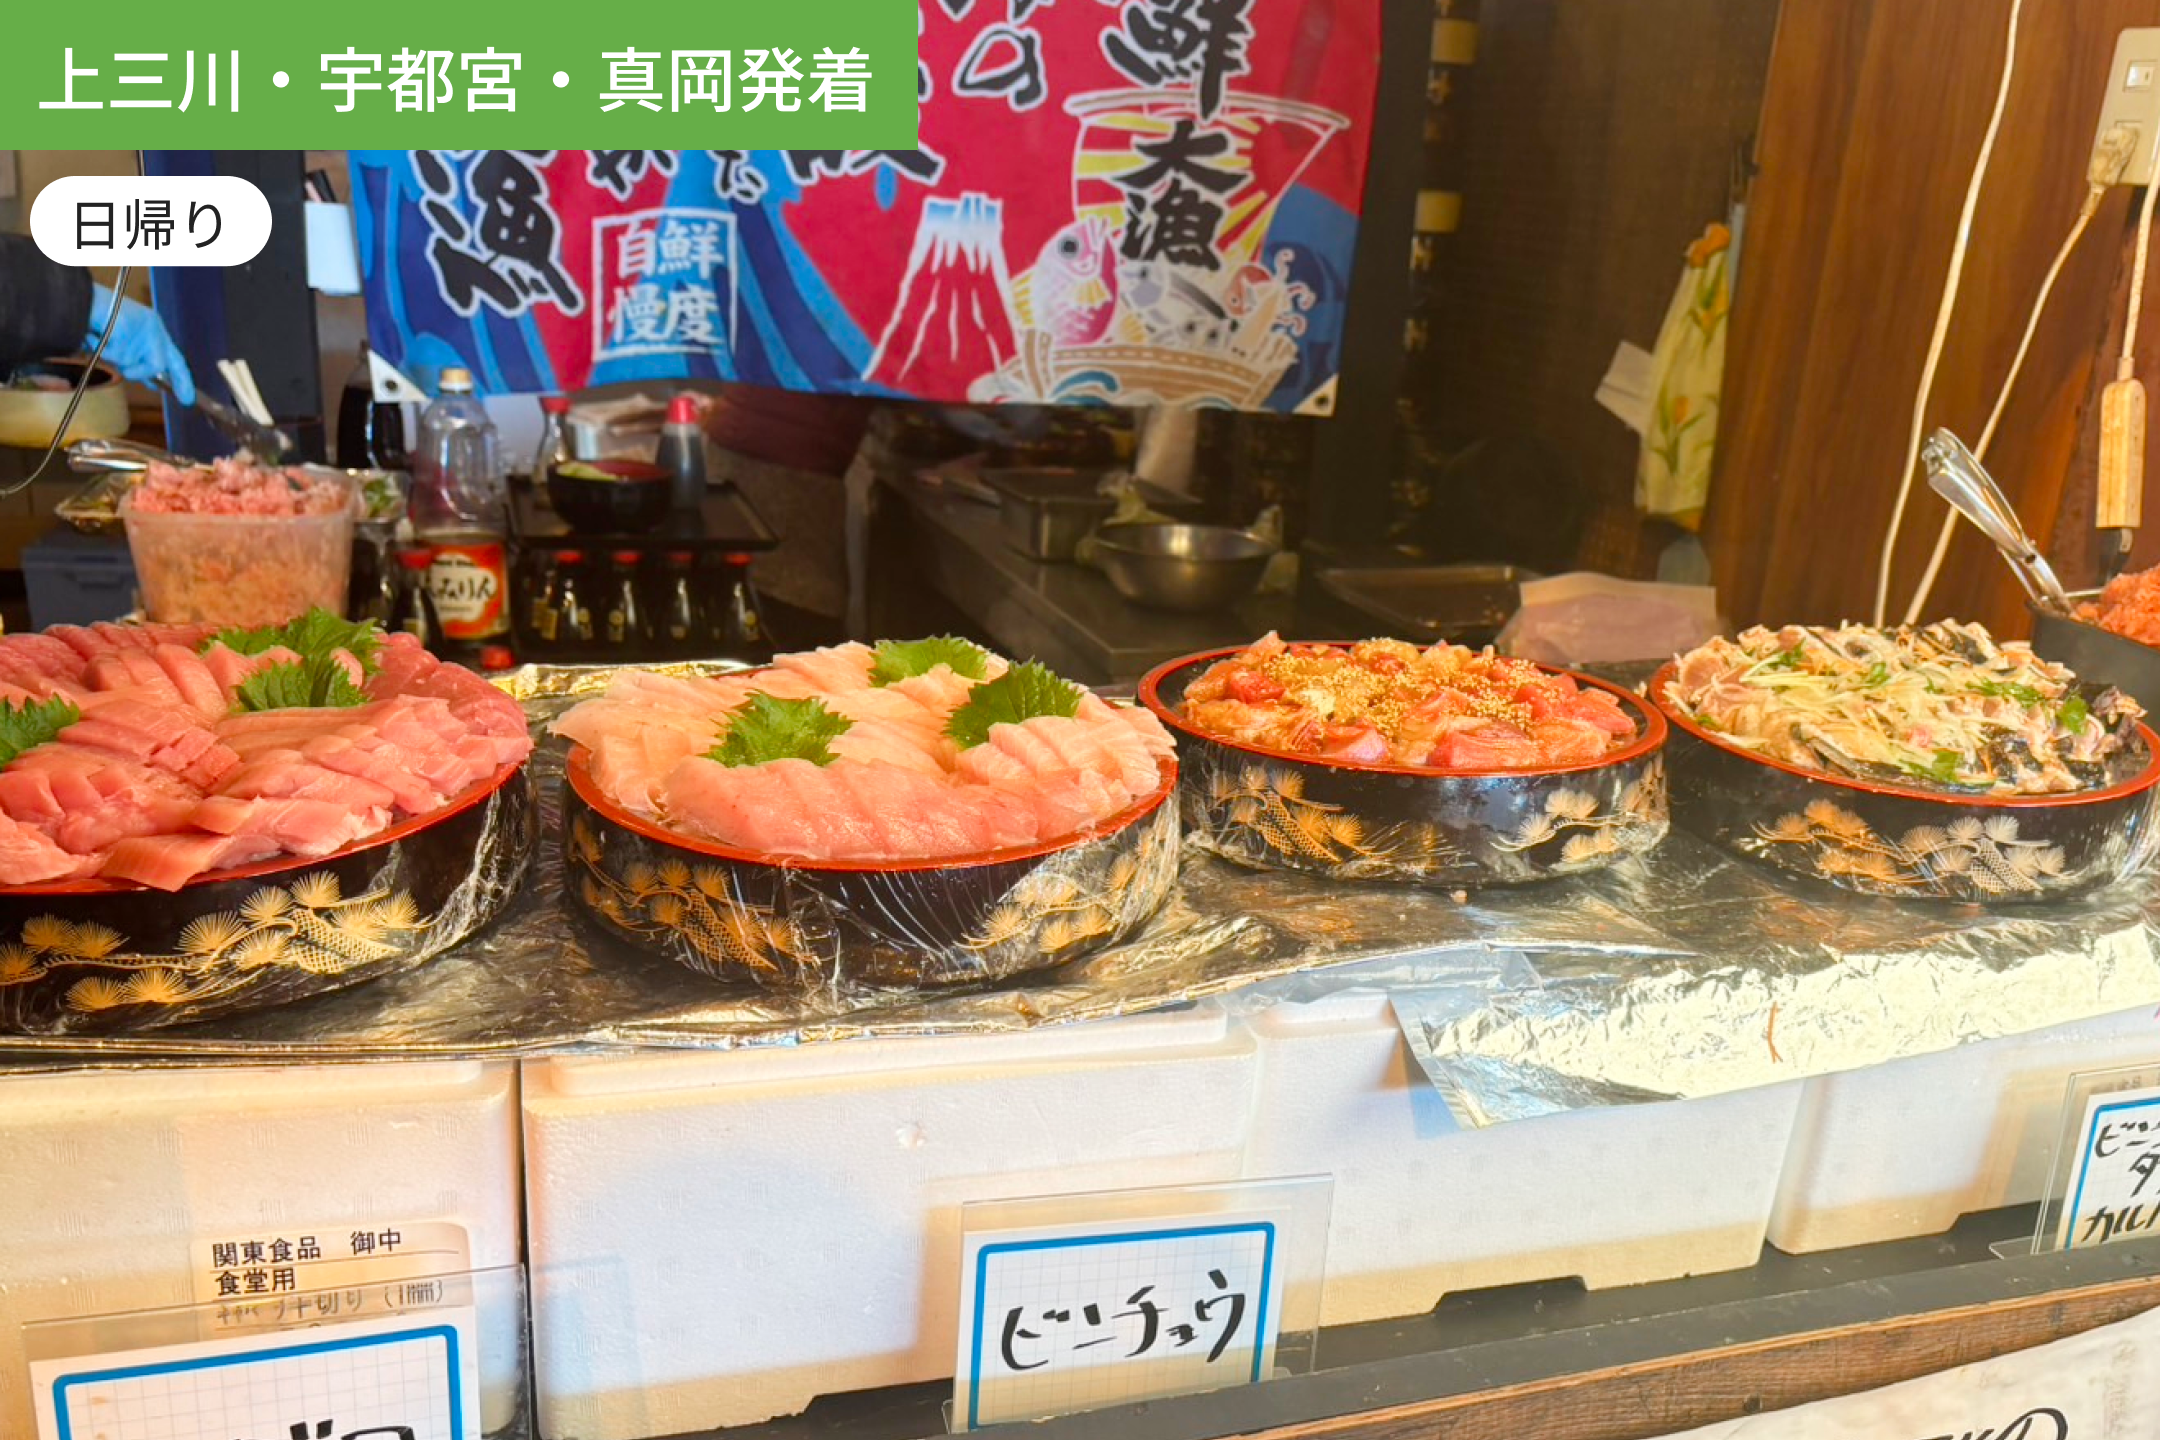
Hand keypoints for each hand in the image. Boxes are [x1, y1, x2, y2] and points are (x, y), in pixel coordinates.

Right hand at [85, 284, 194, 403]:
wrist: (75, 297)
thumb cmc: (94, 319)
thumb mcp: (124, 344)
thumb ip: (140, 362)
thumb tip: (153, 383)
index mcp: (154, 328)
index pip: (175, 358)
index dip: (181, 379)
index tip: (187, 399)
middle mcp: (152, 326)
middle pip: (157, 364)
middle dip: (139, 372)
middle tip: (122, 366)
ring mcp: (141, 327)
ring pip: (130, 363)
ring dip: (111, 358)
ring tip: (100, 340)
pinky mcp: (127, 327)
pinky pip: (115, 355)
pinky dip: (100, 350)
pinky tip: (94, 335)